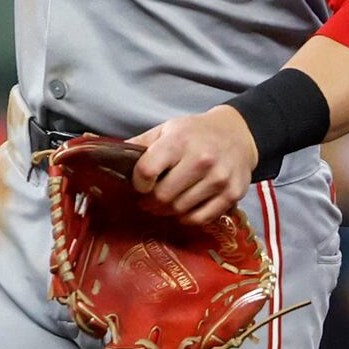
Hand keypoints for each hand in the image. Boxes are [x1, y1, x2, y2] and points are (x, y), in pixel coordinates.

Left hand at [128, 107, 258, 225]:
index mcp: (180, 140)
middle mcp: (202, 159)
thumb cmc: (196, 133)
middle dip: (150, 202)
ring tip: (164, 204)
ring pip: (180, 210)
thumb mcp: (167, 129)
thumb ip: (141, 144)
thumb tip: (110, 158)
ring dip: (167, 211)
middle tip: (147, 200)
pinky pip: (201, 218)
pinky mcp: (232, 194)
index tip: (140, 184)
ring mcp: (219, 178)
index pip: (147, 171)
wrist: (239, 134)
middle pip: (163, 195)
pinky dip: (186, 219)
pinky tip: (182, 210)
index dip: (138, 183)